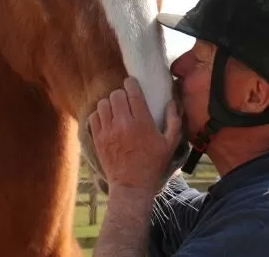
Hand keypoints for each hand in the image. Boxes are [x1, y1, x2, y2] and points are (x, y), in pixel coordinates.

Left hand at [88, 77, 181, 194]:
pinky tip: (107, 120)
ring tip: (116, 110)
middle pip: (116, 94)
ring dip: (110, 104)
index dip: (132, 83)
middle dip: (122, 94)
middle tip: (126, 101)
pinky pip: (94, 116)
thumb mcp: (170, 144)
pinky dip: (100, 115)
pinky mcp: (98, 139)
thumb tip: (172, 102)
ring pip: (103, 103)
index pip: (133, 92)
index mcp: (142, 122)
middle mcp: (123, 124)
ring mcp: (108, 131)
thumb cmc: (153, 164)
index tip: (133, 84)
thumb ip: (174, 121)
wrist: (132, 186)